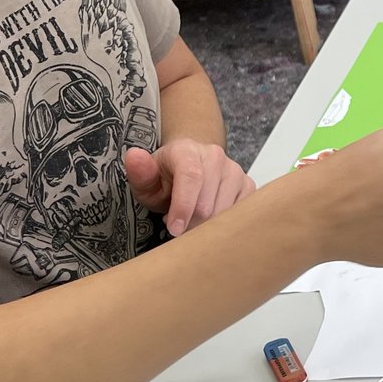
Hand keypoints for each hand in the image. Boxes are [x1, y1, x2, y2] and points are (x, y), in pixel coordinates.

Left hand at [124, 140, 256, 236]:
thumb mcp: (146, 179)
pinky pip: (240, 214)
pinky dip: (223, 224)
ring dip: (206, 226)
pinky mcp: (247, 184)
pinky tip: (210, 218)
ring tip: (191, 219)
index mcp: (187, 150)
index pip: (191, 177)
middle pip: (208, 203)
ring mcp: (234, 170)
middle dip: (191, 224)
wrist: (190, 164)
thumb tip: (135, 156)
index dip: (183, 207)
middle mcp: (214, 156)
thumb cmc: (166, 177)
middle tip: (177, 226)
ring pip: (225, 213)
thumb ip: (139, 173)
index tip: (174, 230)